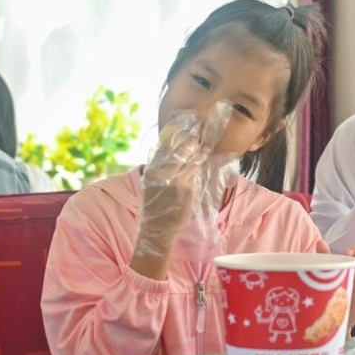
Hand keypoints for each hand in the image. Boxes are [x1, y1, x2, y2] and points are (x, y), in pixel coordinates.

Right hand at [136, 114, 207, 256]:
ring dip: (198, 151)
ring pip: (190, 159)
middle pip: (179, 150)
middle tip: (195, 136)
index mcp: (152, 170)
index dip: (174, 136)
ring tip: (203, 146)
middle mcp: (163, 173)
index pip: (163, 147)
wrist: (158, 226)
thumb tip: (171, 150)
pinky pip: (196, 172)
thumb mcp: (150, 182)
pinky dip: (200, 164)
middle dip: (189, 142)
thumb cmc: (154, 204)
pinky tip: (204, 157)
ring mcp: (176, 180)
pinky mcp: (188, 188)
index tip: (182, 127)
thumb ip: (159, 167)